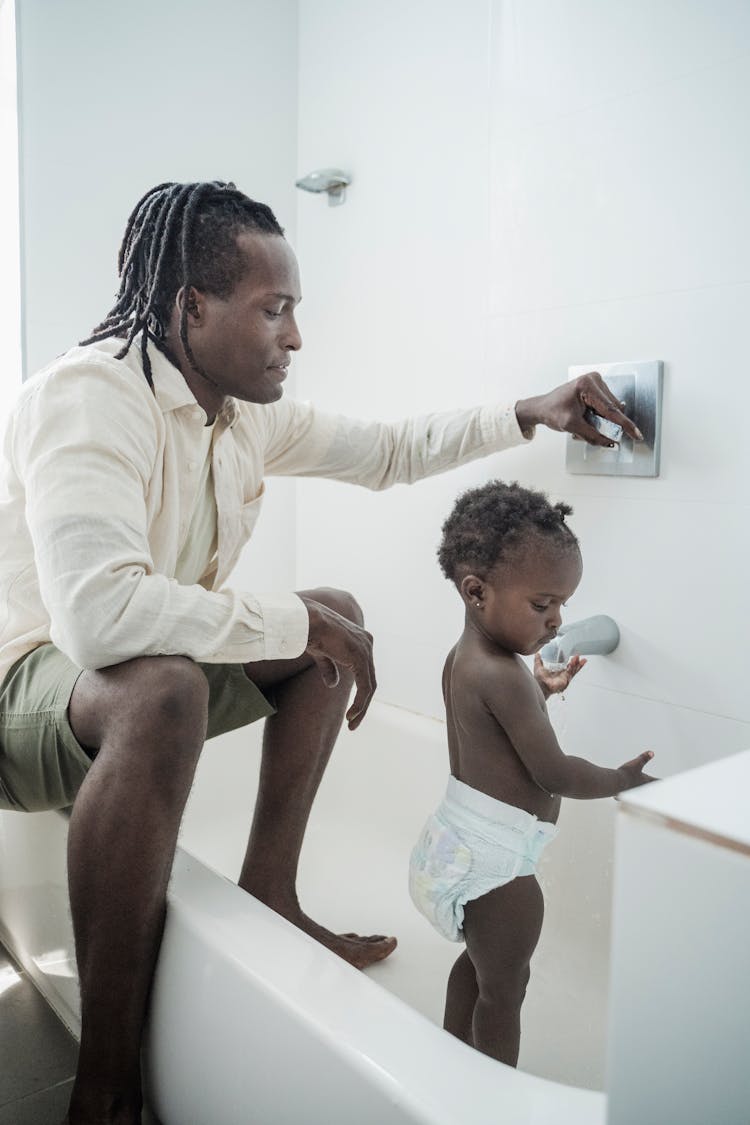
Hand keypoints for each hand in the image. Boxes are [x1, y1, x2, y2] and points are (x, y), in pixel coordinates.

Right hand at [300, 595, 376, 730]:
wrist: (306, 622)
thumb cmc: (310, 632)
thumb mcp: (322, 653)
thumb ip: (329, 667)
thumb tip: (333, 684)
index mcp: (360, 641)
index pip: (365, 671)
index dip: (360, 692)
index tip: (352, 709)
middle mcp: (367, 643)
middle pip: (370, 680)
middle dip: (363, 703)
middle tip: (353, 722)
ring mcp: (366, 650)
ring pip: (369, 686)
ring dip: (361, 707)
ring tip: (352, 722)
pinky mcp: (360, 658)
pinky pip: (365, 687)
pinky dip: (359, 703)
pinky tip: (351, 715)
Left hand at [515, 372, 642, 445]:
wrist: (542, 407)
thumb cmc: (552, 411)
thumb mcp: (571, 426)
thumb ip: (592, 435)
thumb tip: (610, 442)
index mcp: (587, 386)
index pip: (610, 409)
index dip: (625, 424)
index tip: (636, 434)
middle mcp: (594, 380)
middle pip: (611, 409)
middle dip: (604, 423)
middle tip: (586, 427)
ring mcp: (596, 382)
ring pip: (610, 409)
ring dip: (600, 420)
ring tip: (582, 421)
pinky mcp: (596, 388)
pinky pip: (606, 407)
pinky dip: (598, 416)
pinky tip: (585, 417)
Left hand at [533, 653, 585, 696]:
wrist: (541, 684)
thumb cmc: (539, 679)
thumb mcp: (538, 667)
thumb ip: (538, 660)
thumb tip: (537, 654)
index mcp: (556, 672)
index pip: (564, 666)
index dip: (568, 661)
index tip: (571, 656)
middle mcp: (562, 675)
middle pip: (571, 668)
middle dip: (575, 662)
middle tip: (577, 656)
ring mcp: (565, 678)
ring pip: (573, 670)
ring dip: (577, 664)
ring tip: (581, 659)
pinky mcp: (566, 680)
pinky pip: (573, 673)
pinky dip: (576, 668)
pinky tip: (579, 663)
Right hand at [616, 750, 656, 791]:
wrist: (615, 782)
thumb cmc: (627, 773)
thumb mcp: (636, 763)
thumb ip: (644, 758)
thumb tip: (652, 752)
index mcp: (645, 780)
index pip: (656, 781)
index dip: (660, 781)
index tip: (665, 782)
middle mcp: (641, 787)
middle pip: (649, 788)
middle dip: (653, 787)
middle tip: (657, 788)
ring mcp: (633, 791)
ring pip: (639, 792)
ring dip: (641, 791)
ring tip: (643, 792)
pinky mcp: (625, 793)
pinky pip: (628, 794)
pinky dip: (628, 793)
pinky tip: (622, 795)